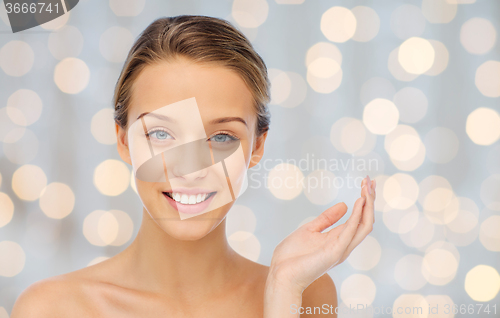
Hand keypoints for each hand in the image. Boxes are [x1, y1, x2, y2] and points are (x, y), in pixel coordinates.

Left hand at [267, 175, 375, 293]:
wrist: (280, 274)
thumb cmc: (292, 257)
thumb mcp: (309, 230)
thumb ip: (326, 219)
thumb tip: (344, 205)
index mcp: (339, 240)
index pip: (358, 218)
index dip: (364, 200)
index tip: (366, 182)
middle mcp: (344, 245)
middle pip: (366, 220)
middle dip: (369, 200)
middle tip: (370, 180)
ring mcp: (341, 249)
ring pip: (364, 225)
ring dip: (367, 205)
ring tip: (367, 187)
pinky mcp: (335, 252)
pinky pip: (351, 231)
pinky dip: (357, 215)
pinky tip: (359, 201)